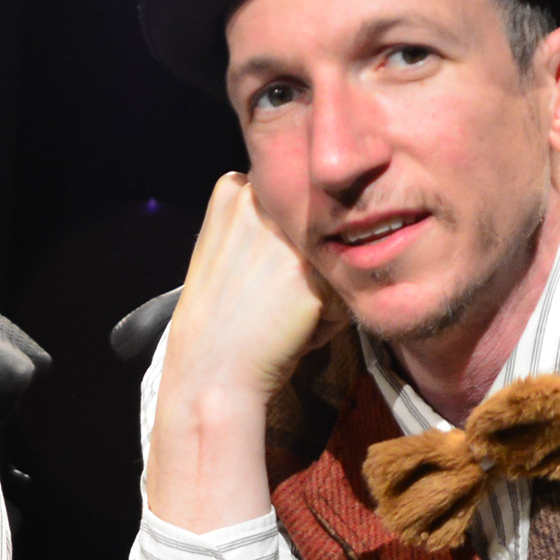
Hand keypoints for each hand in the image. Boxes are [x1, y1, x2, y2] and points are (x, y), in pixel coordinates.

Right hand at [144, 175, 341, 531]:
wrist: (212, 372)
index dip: (285, 247)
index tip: (258, 277)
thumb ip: (263, 224)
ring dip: (322, 290)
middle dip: (305, 266)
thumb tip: (323, 216)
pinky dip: (332, 317)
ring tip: (283, 314)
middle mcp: (260, 198)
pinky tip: (296, 328)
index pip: (293, 205)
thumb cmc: (221, 322)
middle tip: (270, 300)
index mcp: (233, 187)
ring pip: (334, 256)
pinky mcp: (311, 268)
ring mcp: (286, 232)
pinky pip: (347, 289)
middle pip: (316, 228)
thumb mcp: (228, 249)